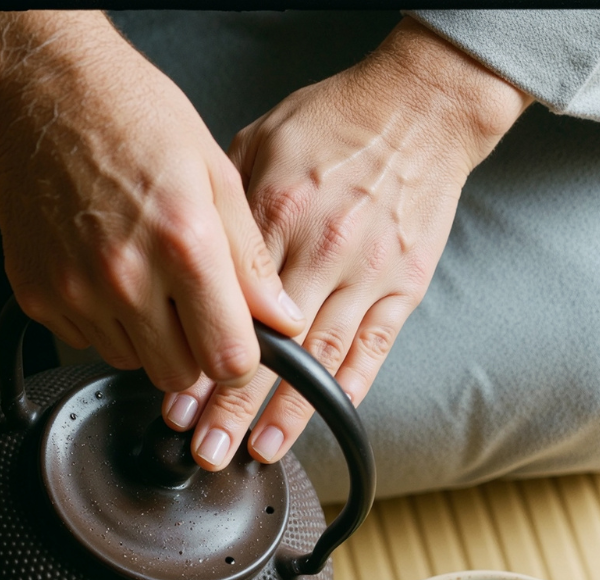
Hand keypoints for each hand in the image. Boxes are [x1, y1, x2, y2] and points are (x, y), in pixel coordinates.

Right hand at [0, 11, 301, 396]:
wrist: (43, 87)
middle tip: (191, 306)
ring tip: (145, 275)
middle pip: (178, 375)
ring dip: (148, 337)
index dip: (241, 358)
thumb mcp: (216, 175)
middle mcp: (125, 275)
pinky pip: (88, 342)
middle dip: (193, 352)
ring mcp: (75, 290)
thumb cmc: (131, 116)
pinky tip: (107, 272)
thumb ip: (253, 261)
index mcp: (183, 243)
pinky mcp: (39, 295)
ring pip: (133, 363)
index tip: (239, 342)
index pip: (229, 359)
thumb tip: (283, 319)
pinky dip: (105, 322)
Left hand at [163, 18, 529, 470]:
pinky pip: (372, 349)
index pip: (231, 306)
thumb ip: (231, 209)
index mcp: (279, 213)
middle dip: (235, 406)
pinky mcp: (403, 287)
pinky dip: (347, 389)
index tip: (178, 400)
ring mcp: (367, 274)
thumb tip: (197, 262)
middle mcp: (323, 249)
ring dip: (290, 412)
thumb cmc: (338, 121)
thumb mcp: (262, 143)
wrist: (420, 109)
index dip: (201, 360)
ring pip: (322, 358)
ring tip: (262, 451)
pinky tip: (323, 421)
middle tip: (208, 448)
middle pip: (272, 345)